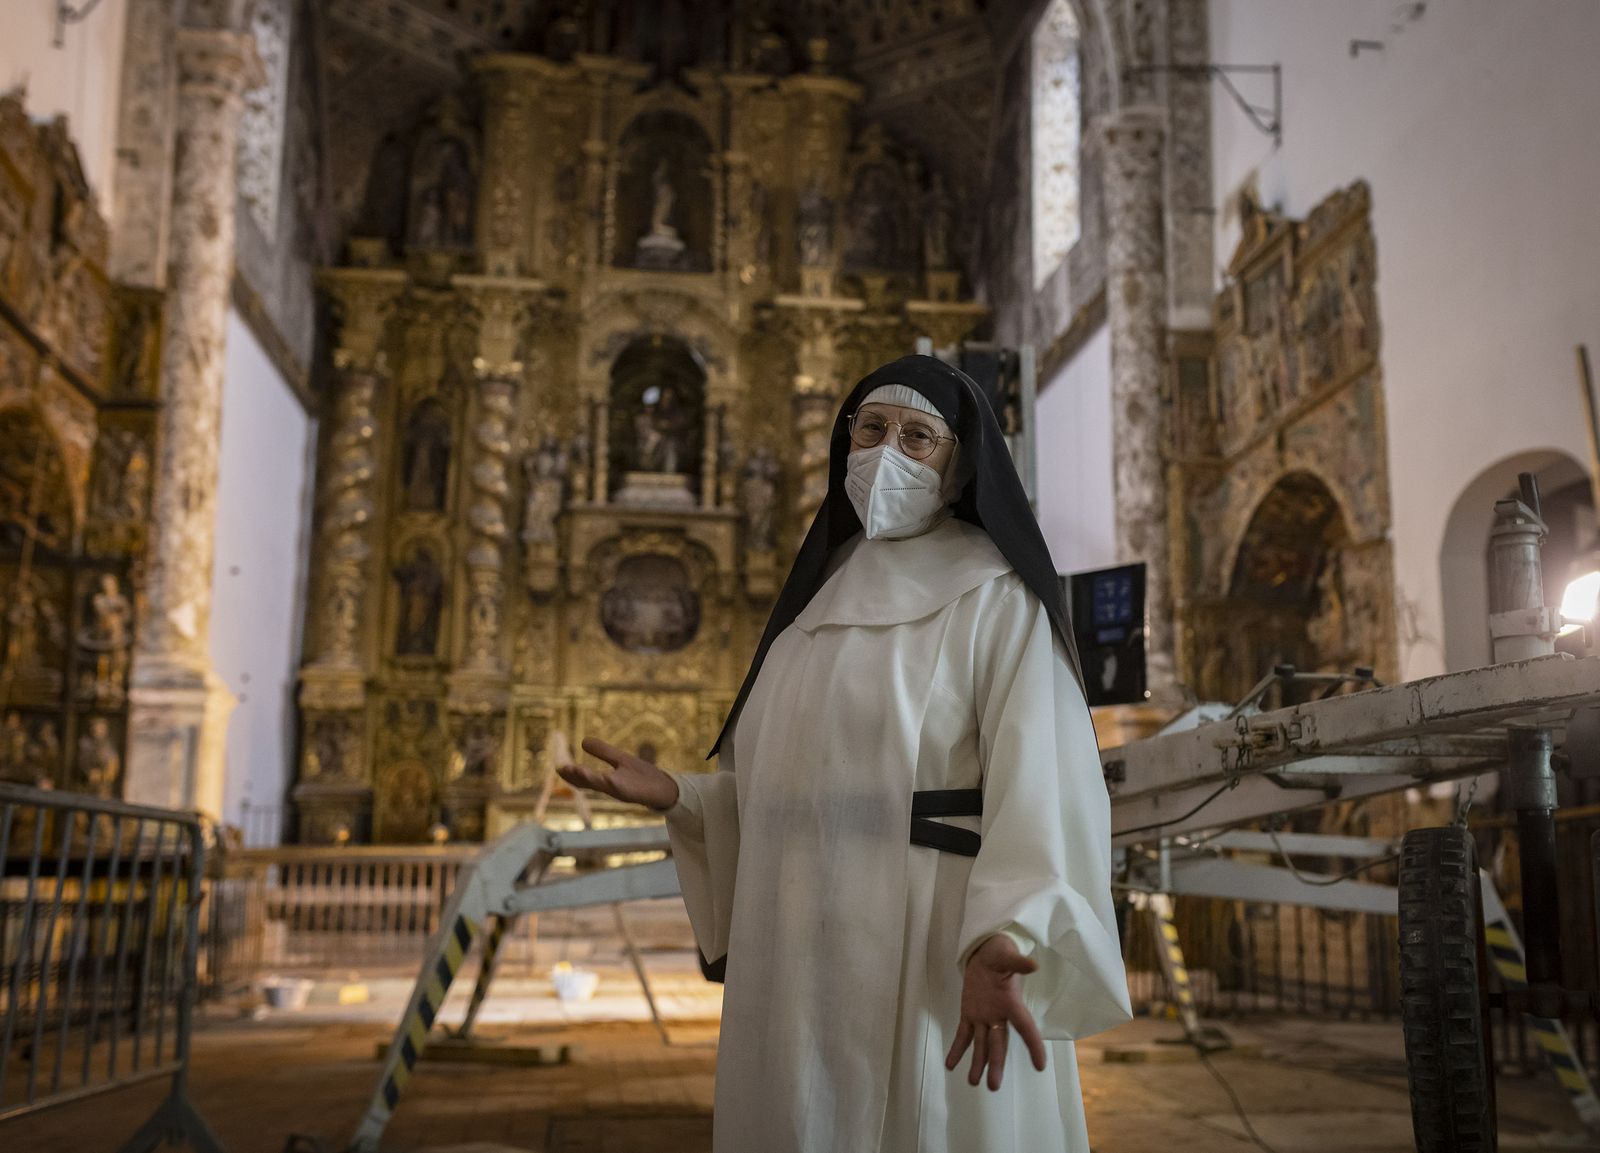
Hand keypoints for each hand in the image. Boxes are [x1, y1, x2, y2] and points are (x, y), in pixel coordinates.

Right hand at [555, 737, 679, 812]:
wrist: (666, 788)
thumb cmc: (643, 777)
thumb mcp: (620, 759)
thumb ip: (603, 752)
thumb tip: (583, 740)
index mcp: (608, 781)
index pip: (586, 778)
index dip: (573, 775)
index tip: (559, 768)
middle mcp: (614, 787)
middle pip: (592, 783)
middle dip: (577, 777)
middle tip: (562, 770)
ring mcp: (625, 791)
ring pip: (606, 786)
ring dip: (592, 779)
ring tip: (578, 771)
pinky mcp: (638, 793)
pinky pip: (625, 789)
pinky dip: (616, 784)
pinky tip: (608, 778)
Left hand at [944, 933, 1046, 1090]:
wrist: (986, 953)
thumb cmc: (1001, 954)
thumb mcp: (1008, 955)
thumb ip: (1018, 963)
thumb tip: (1033, 965)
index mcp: (1012, 1003)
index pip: (1025, 1027)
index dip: (1033, 1046)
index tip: (1040, 1066)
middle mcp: (999, 1015)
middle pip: (999, 1044)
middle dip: (996, 1064)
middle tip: (994, 1086)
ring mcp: (983, 1017)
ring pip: (981, 1044)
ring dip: (978, 1063)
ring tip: (973, 1082)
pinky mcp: (969, 1014)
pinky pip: (963, 1035)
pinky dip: (957, 1049)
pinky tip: (950, 1065)